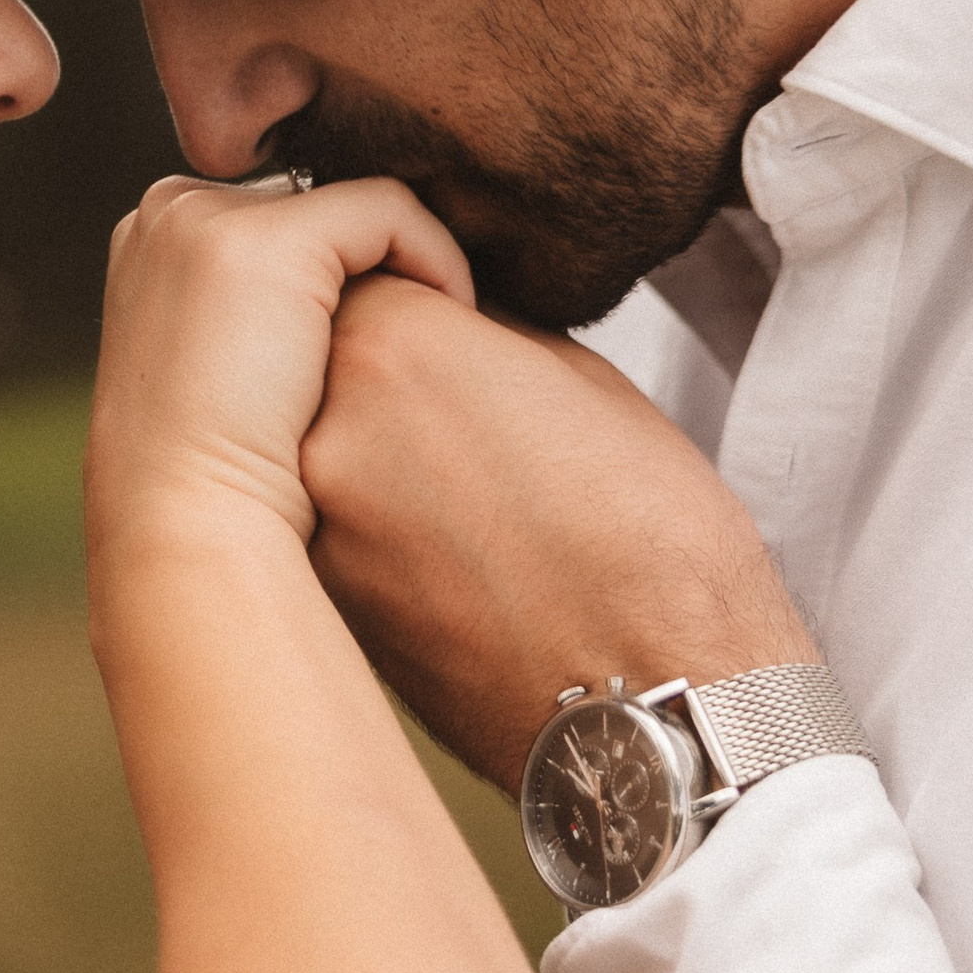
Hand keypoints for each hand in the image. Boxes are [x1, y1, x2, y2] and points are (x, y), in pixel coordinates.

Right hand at [87, 173, 472, 559]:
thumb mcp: (209, 378)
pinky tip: (453, 322)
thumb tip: (317, 312)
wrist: (189, 521)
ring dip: (405, 265)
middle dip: (367, 263)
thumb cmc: (209, 482)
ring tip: (438, 336)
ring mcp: (210, 219)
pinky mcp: (273, 238)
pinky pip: (389, 211)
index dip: (332, 272)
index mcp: (146, 242)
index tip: (380, 335)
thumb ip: (244, 322)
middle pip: (308, 206)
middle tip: (420, 335)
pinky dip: (435, 259)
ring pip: (353, 207)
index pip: (265, 218)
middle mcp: (167, 214)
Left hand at [300, 277, 811, 791]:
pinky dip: (369, 522)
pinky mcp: (322, 601)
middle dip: (372, 370)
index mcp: (398, 342)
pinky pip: (325, 525)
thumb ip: (483, 332)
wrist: (661, 700)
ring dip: (365, 447)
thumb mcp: (583, 380)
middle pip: (315, 357)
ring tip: (458, 487)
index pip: (358, 272)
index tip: (453, 326)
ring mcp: (313, 521)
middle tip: (451, 412)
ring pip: (310, 444)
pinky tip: (447, 547)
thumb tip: (439, 316)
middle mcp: (328, 424)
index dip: (412, 297)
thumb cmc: (653, 538)